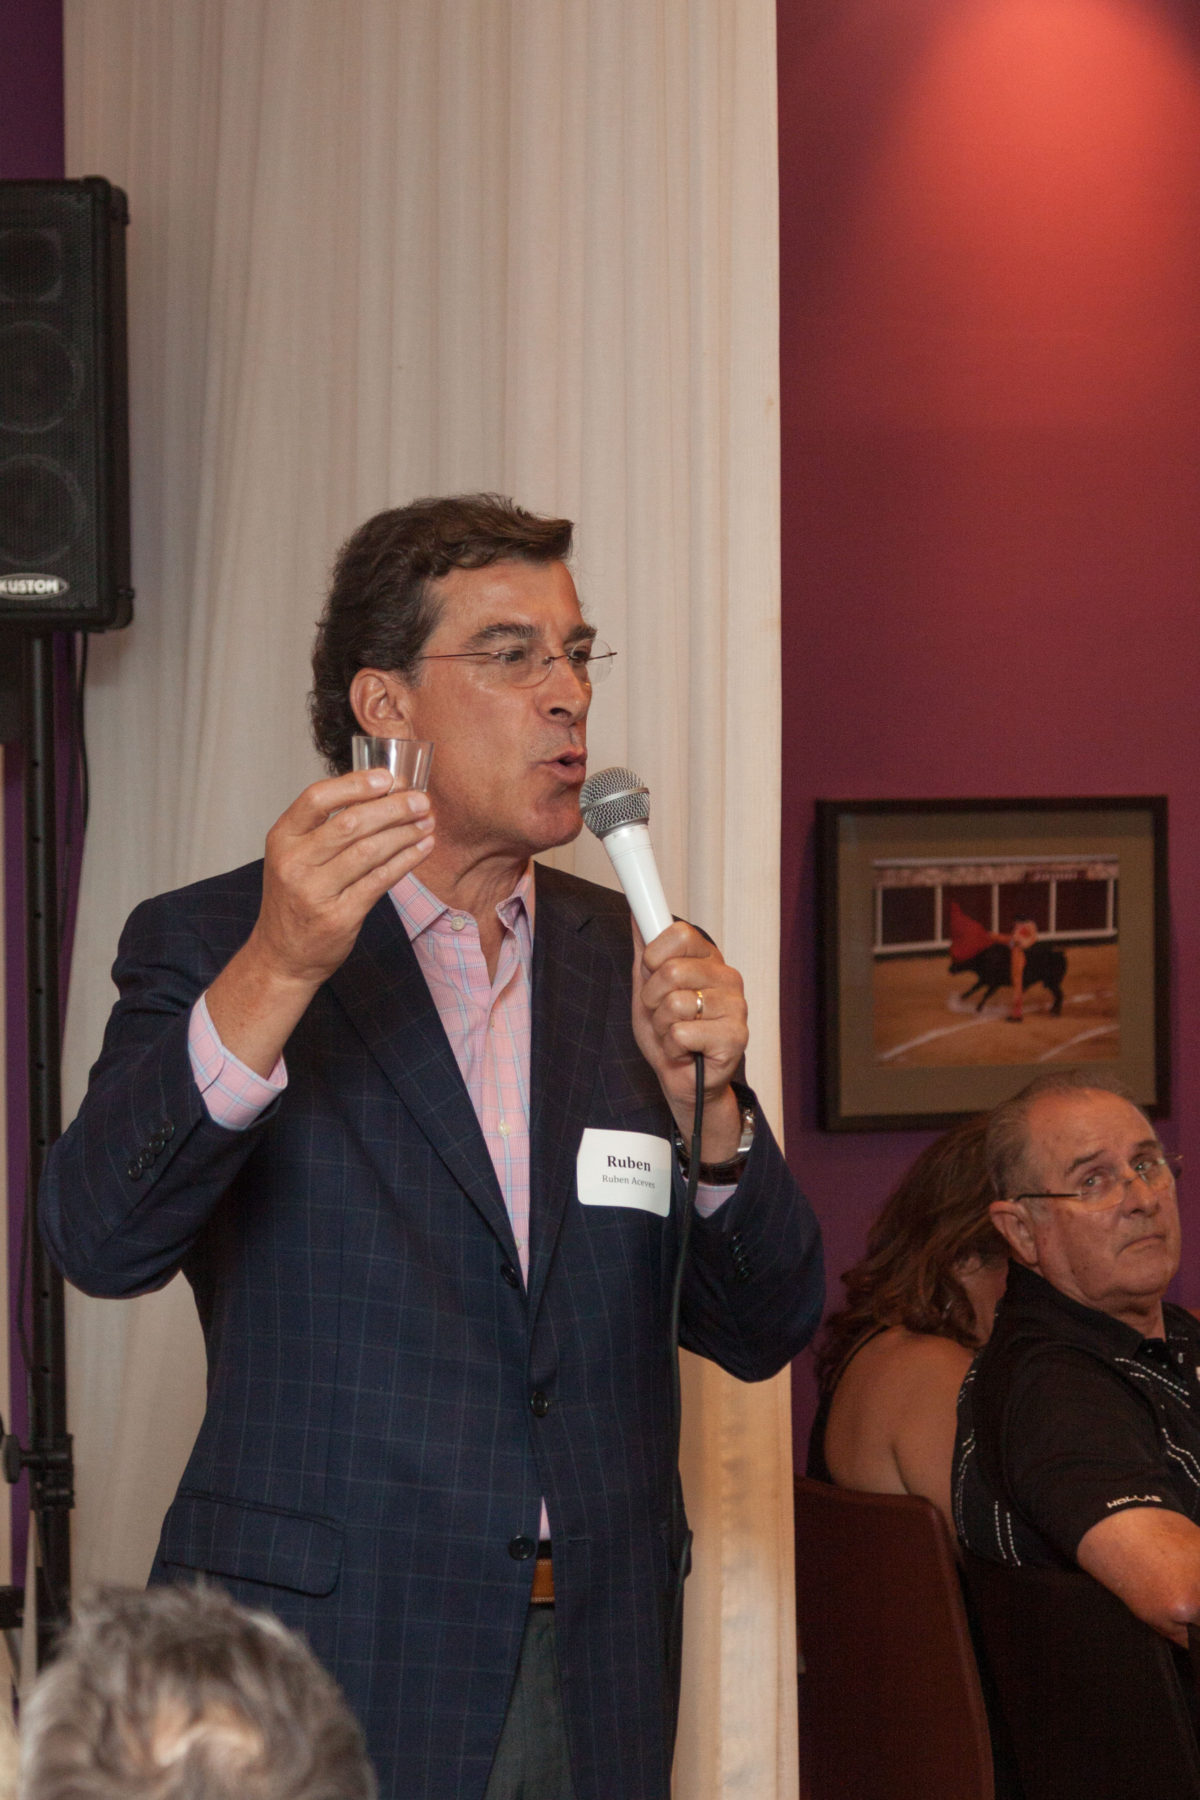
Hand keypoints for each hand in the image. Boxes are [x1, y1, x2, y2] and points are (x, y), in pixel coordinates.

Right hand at [251, 769, 433, 985]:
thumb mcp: (294, 856)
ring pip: (369, 851)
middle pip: (350, 823)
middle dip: (393, 808)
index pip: (317, 798)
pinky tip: (422, 848)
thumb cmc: (295, 899)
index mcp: (282, 838)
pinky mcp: (339, 916)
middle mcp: (294, 863)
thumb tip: (379, 793)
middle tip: (420, 800)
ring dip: (405, 833)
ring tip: (426, 822)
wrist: (282, 955)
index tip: (388, 777)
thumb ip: (325, 827)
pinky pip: (380, 880)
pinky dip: (406, 861)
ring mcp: (315, 891)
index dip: (355, 784)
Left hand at [630, 920, 747, 1160]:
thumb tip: (635, 913)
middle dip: (652, 999)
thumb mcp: (648, 987)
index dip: (654, 956)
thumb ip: (644, 950)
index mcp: (709, 960)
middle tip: (662, 1014)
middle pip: (672, 971)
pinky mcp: (736, 1037)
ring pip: (675, 1004)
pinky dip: (672, 1047)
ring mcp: (736, 1007)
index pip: (679, 933)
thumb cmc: (670, 1033)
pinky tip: (685, 1051)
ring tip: (674, 1034)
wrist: (684, 1081)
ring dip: (662, 1026)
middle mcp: (727, 977)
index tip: (651, 972)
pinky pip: (681, 1033)